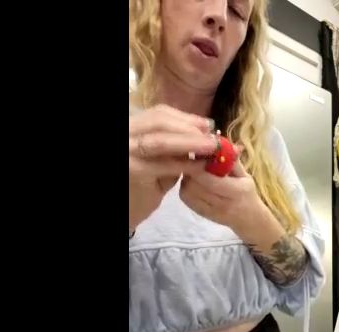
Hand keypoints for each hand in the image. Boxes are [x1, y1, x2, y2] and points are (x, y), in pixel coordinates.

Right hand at [129, 104, 218, 229]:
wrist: (126, 211)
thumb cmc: (141, 185)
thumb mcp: (157, 159)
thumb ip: (174, 146)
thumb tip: (203, 133)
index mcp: (131, 128)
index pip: (158, 114)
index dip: (185, 117)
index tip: (207, 124)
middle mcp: (126, 135)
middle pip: (159, 121)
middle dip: (190, 129)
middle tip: (212, 138)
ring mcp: (127, 152)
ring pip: (161, 140)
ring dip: (191, 143)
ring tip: (211, 149)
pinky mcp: (133, 171)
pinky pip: (164, 164)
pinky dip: (185, 164)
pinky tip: (201, 167)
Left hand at [179, 148, 267, 233]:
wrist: (248, 219)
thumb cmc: (247, 193)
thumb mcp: (245, 175)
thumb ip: (232, 160)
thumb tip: (219, 140)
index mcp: (236, 192)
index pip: (209, 179)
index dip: (199, 165)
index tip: (198, 153)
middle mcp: (222, 204)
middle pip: (195, 184)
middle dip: (191, 169)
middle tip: (193, 159)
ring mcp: (209, 211)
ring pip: (187, 190)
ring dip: (187, 177)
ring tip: (194, 169)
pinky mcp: (200, 213)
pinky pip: (185, 197)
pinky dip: (185, 186)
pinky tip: (192, 180)